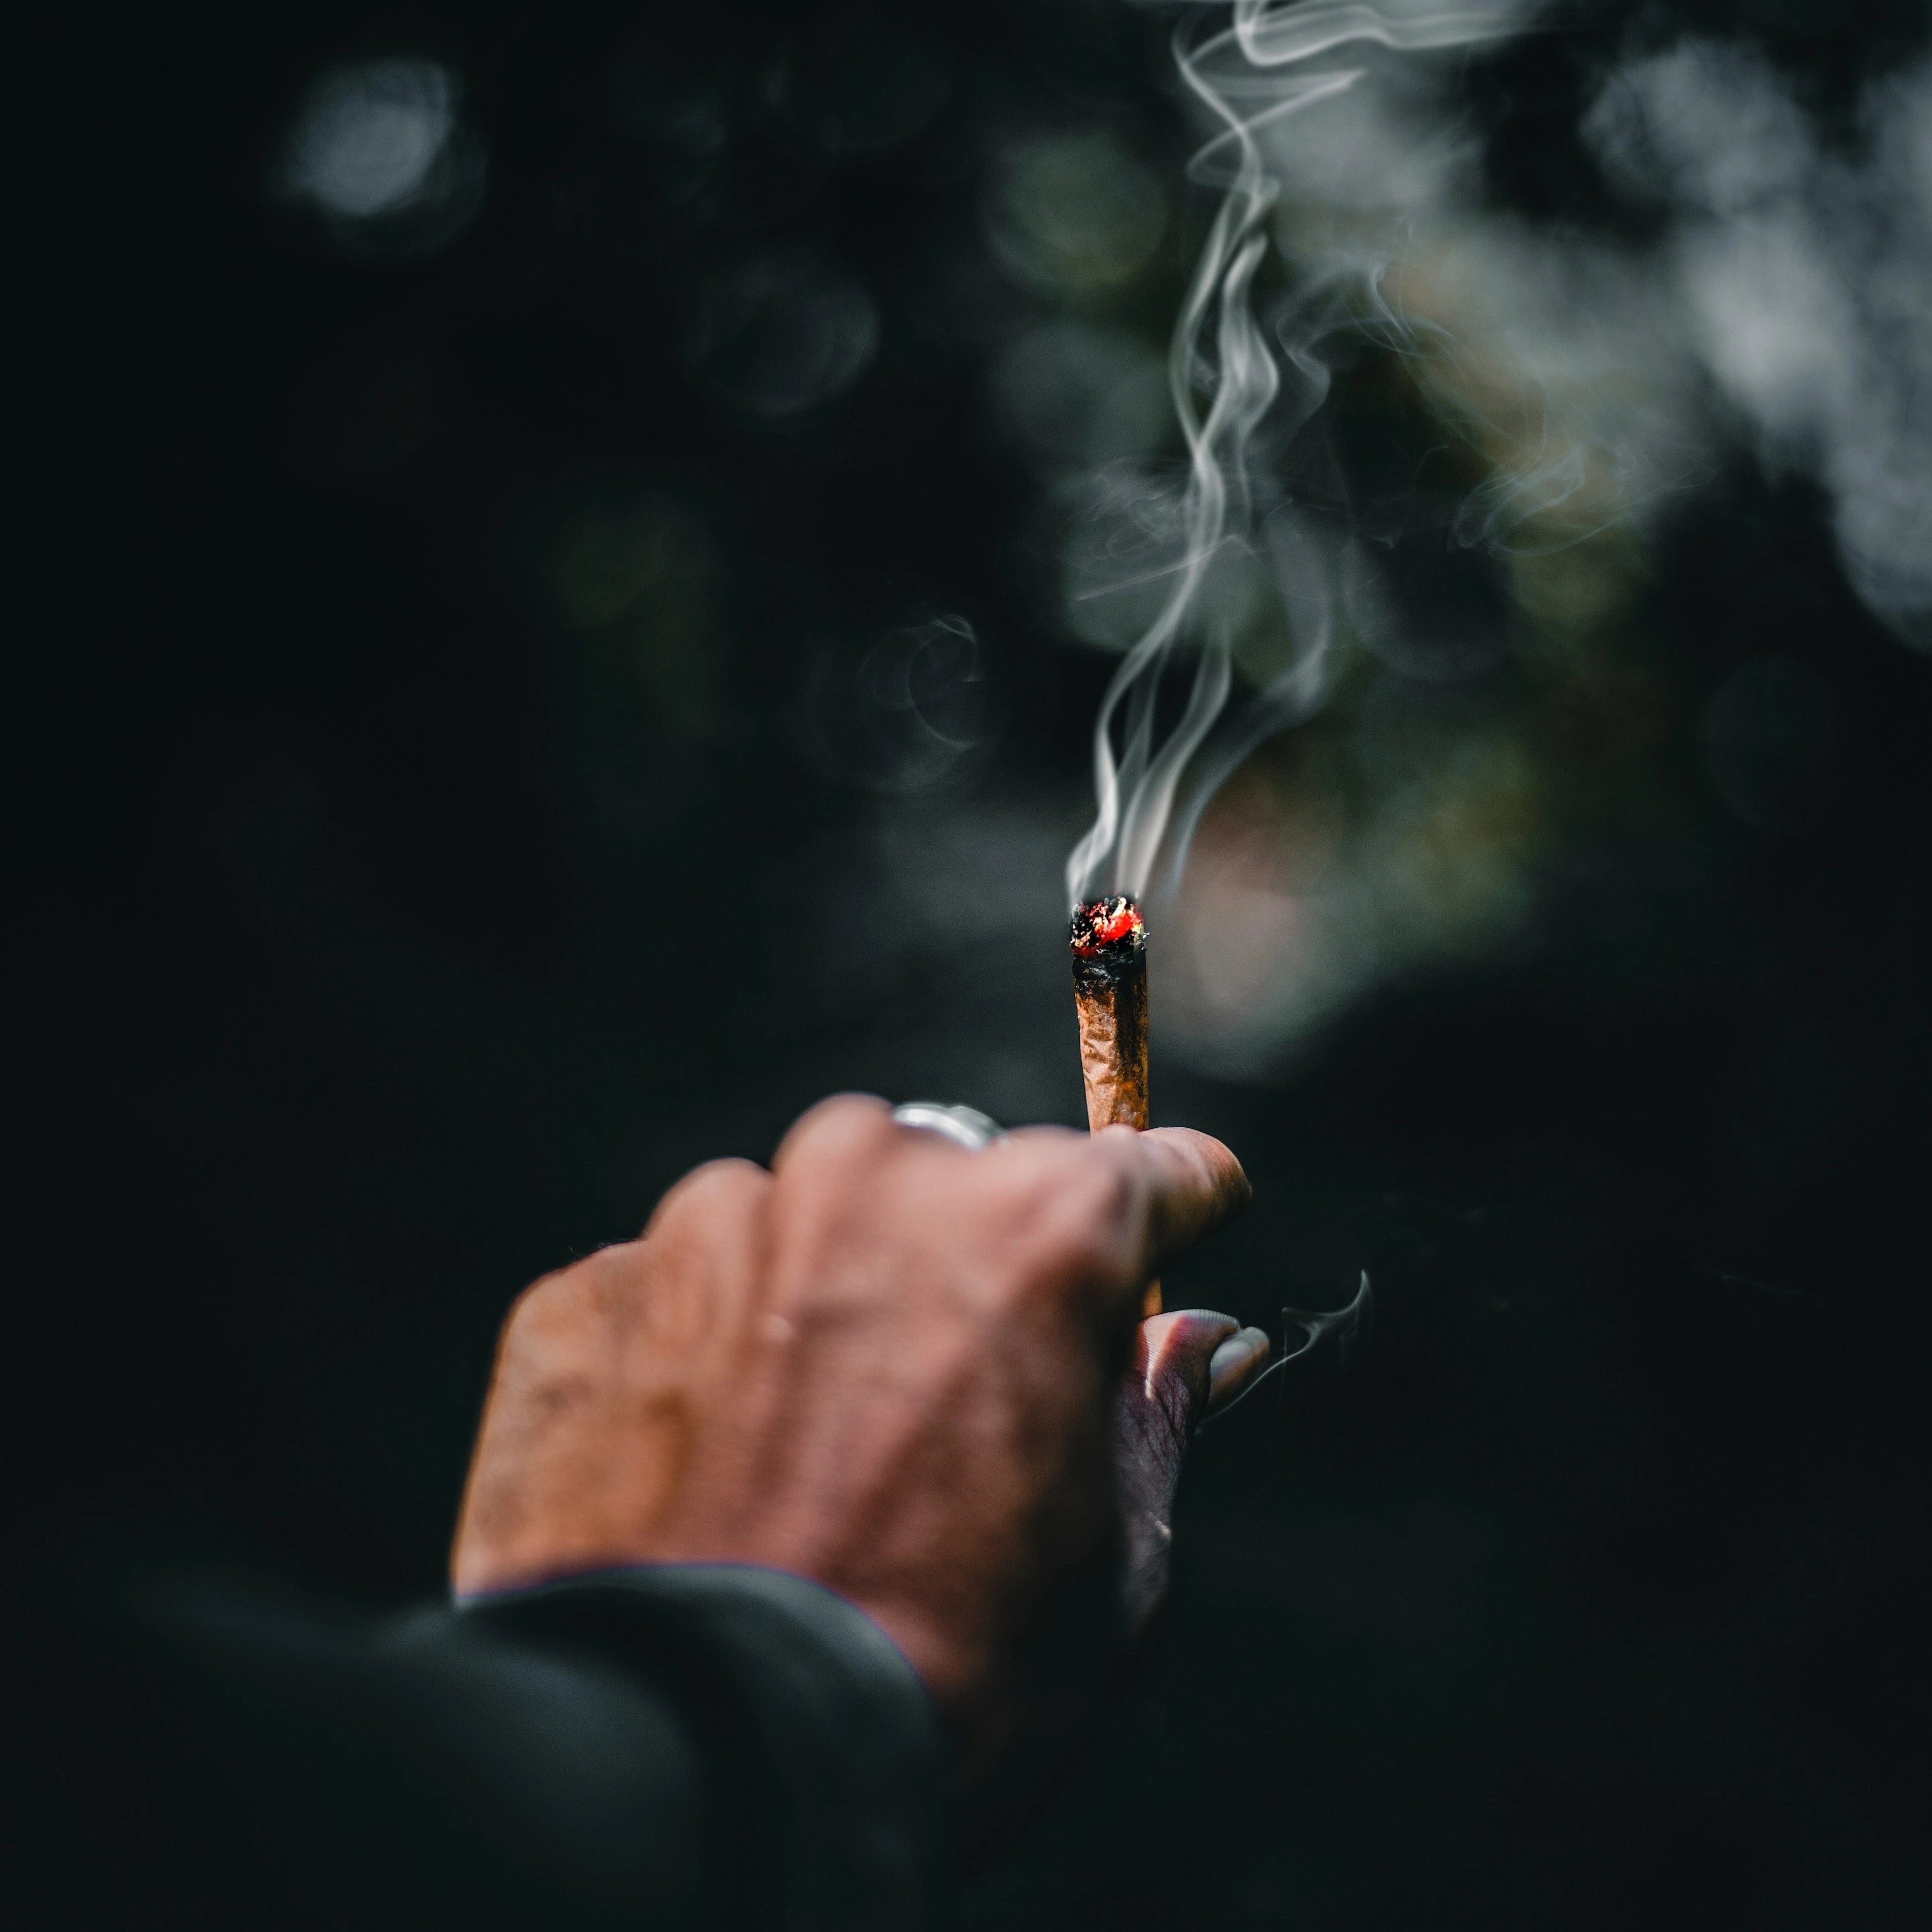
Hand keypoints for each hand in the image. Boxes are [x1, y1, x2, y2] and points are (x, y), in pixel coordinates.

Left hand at [451, 1095, 1255, 1761]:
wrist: (689, 1773)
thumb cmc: (937, 1683)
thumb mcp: (1113, 1563)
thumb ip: (1158, 1414)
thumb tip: (1206, 1342)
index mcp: (1037, 1227)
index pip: (1148, 1170)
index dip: (1171, 1219)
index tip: (1163, 1252)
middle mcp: (875, 1177)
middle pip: (962, 1180)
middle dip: (972, 1268)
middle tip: (953, 1411)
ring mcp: (716, 1220)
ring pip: (810, 1222)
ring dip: (827, 1303)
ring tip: (808, 1457)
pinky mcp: (593, 1287)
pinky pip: (681, 1288)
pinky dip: (703, 1354)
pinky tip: (707, 1471)